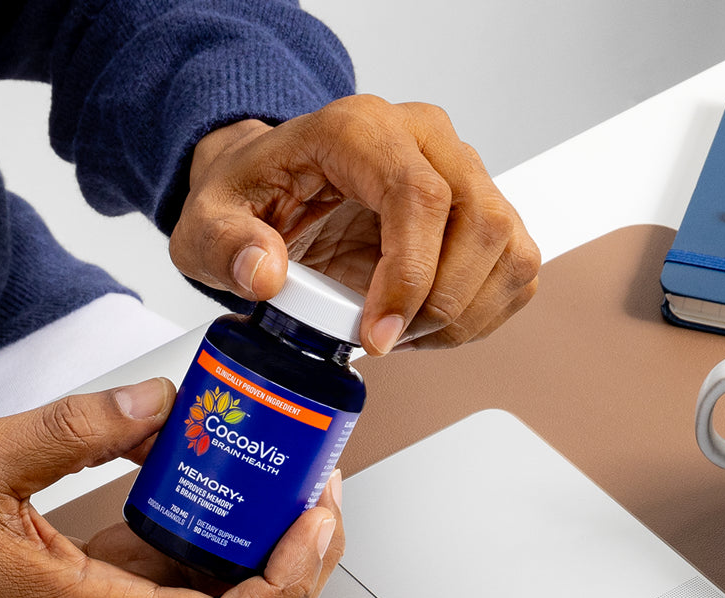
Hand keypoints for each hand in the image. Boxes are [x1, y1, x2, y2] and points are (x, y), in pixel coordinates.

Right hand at [0, 380, 342, 597]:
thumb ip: (73, 428)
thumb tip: (157, 404)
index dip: (286, 581)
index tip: (311, 524)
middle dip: (303, 571)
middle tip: (321, 500)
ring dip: (277, 564)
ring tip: (295, 496)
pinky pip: (195, 594)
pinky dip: (232, 554)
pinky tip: (236, 499)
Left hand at [168, 95, 539, 353]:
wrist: (277, 187)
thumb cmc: (255, 198)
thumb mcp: (209, 222)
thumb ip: (226, 245)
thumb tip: (264, 273)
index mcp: (362, 130)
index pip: (420, 197)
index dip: (409, 277)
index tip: (377, 335)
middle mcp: (426, 140)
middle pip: (482, 223)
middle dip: (440, 305)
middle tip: (387, 340)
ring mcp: (463, 173)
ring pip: (510, 249)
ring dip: (465, 314)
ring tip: (404, 334)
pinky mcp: (482, 211)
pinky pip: (515, 269)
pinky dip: (480, 314)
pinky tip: (429, 326)